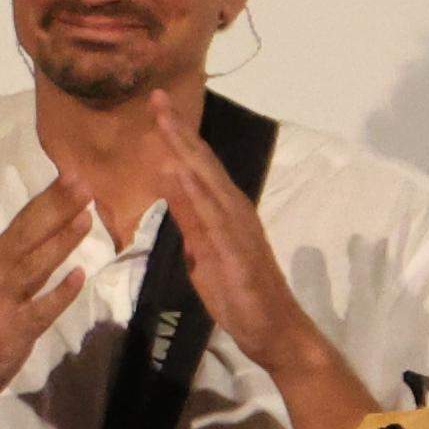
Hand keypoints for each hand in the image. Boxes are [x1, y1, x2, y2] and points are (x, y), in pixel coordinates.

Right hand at [0, 174, 89, 411]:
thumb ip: (21, 263)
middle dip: (55, 209)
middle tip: (82, 183)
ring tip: (86, 217)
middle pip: (27, 237)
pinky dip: (58, 294)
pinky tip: (79, 277)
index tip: (73, 173)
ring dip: (60, 241)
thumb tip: (57, 234)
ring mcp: (2, 303)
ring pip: (34, 266)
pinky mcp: (12, 331)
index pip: (23, 223)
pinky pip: (40, 310)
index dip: (48, 199)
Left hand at [151, 96, 365, 428]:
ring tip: (163, 121)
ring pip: (208, 183)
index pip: (196, 167)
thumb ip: (189, 221)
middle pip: (202, 164)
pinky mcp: (236, 252)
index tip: (154, 108)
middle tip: (155, 97)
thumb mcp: (201, 253)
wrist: (274, 331)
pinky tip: (180, 173)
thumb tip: (171, 191)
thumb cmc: (240, 295)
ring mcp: (237, 230)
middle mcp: (234, 211)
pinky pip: (213, 219)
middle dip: (178, 131)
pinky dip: (196, 193)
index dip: (176, 137)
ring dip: (185, 151)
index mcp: (224, 212)